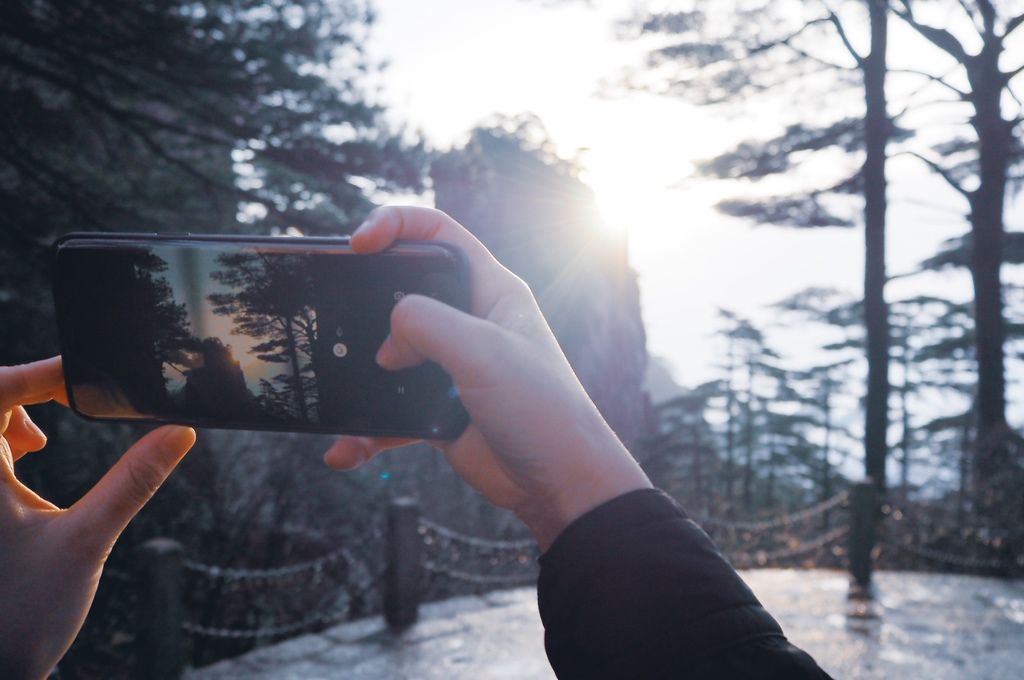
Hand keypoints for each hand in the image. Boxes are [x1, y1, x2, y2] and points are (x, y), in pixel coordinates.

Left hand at [0, 358, 195, 679]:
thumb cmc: (22, 614)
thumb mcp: (88, 539)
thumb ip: (134, 481)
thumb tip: (179, 433)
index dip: (39, 372)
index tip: (84, 375)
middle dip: (28, 389)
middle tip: (74, 397)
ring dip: (12, 412)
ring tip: (45, 432)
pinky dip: (5, 437)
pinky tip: (32, 455)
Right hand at [323, 207, 650, 548]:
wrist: (559, 485)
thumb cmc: (542, 410)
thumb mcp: (483, 350)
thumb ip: (426, 324)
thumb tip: (387, 341)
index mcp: (491, 290)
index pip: (438, 234)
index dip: (396, 225)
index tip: (359, 242)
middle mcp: (470, 323)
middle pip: (403, 291)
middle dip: (365, 301)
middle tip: (333, 313)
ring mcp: (451, 368)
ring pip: (389, 355)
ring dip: (358, 375)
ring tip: (333, 389)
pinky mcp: (438, 410)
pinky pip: (389, 412)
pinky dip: (366, 430)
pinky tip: (346, 449)